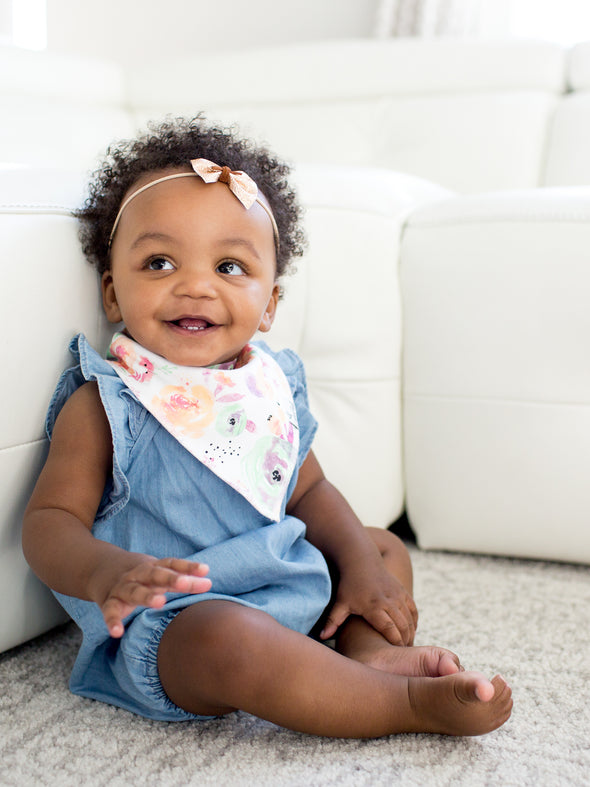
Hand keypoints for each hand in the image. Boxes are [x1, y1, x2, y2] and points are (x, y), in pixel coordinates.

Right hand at [96, 556, 211, 637]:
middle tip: (185, 583)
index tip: (205, 570)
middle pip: (155, 575)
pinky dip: (112, 621)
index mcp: (153, 567)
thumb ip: (185, 580)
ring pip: (134, 591)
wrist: (103, 569)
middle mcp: (138, 575)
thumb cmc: (144, 576)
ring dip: (146, 595)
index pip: (172, 564)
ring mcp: (123, 588)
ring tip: (160, 602)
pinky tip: (117, 632)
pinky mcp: (110, 602)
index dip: (188, 567)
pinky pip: (110, 612)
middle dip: (170, 578)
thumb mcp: (162, 575)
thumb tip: (209, 583)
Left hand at [320, 558, 417, 645]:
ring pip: (409, 618)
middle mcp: (388, 600)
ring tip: (407, 645)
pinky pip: (413, 609)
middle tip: (402, 655)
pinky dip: (414, 621)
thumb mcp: (340, 602)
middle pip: (402, 625)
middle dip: (405, 641)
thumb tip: (321, 636)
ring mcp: (397, 595)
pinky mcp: (402, 590)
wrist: (361, 560)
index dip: (395, 642)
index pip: (389, 628)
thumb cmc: (349, 584)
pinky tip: (411, 631)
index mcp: (373, 606)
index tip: (395, 653)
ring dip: (411, 632)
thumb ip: (332, 621)